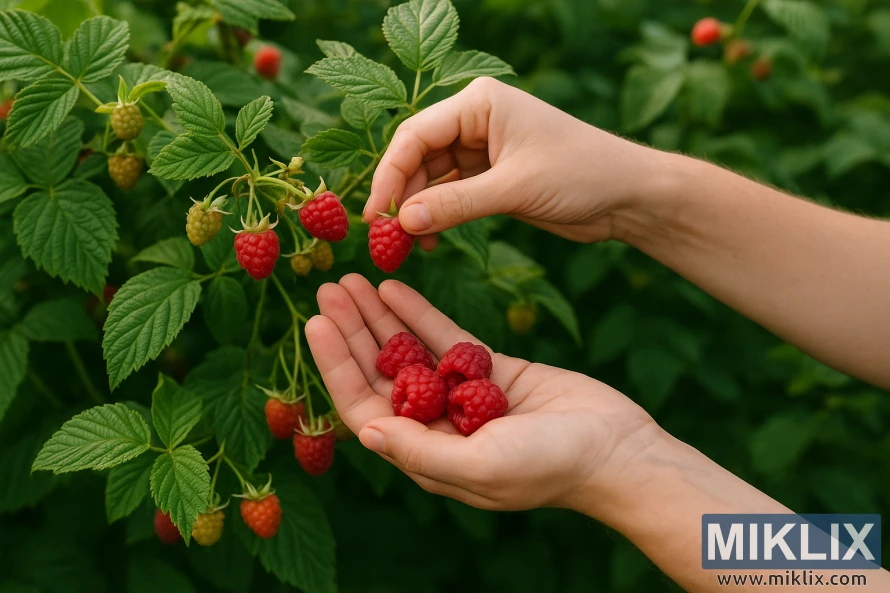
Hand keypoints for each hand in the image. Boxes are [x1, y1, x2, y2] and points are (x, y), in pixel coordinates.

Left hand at [305, 274, 661, 512]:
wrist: (618, 449)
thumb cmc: (552, 467)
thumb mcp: (484, 466)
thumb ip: (423, 451)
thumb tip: (365, 433)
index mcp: (427, 454)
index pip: (365, 408)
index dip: (337, 367)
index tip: (316, 324)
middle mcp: (437, 424)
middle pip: (379, 373)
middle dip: (351, 333)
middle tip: (327, 289)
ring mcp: (462, 395)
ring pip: (407, 350)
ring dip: (377, 318)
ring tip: (350, 281)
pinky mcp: (491, 370)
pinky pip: (445, 337)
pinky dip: (418, 313)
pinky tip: (393, 288)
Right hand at [365, 77, 658, 247]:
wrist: (628, 195)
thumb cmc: (580, 174)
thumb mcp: (514, 189)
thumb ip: (456, 205)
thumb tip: (402, 222)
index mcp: (479, 102)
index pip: (415, 135)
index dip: (389, 174)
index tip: (375, 214)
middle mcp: (475, 120)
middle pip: (417, 157)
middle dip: (401, 195)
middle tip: (386, 237)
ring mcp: (483, 149)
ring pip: (431, 179)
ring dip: (418, 211)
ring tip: (408, 246)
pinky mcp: (492, 178)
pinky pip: (451, 196)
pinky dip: (438, 217)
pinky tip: (430, 241)